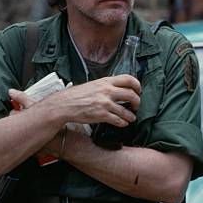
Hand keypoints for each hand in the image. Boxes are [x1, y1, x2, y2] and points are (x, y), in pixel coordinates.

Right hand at [12, 75, 140, 128]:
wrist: (64, 105)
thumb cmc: (77, 95)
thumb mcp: (93, 84)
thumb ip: (106, 85)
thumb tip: (118, 88)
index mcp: (106, 81)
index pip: (129, 79)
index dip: (137, 85)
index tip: (138, 91)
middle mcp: (107, 91)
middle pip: (132, 94)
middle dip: (137, 102)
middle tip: (136, 106)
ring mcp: (105, 103)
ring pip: (126, 110)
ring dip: (131, 116)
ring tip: (131, 118)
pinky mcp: (101, 115)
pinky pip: (118, 120)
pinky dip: (123, 123)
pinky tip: (123, 123)